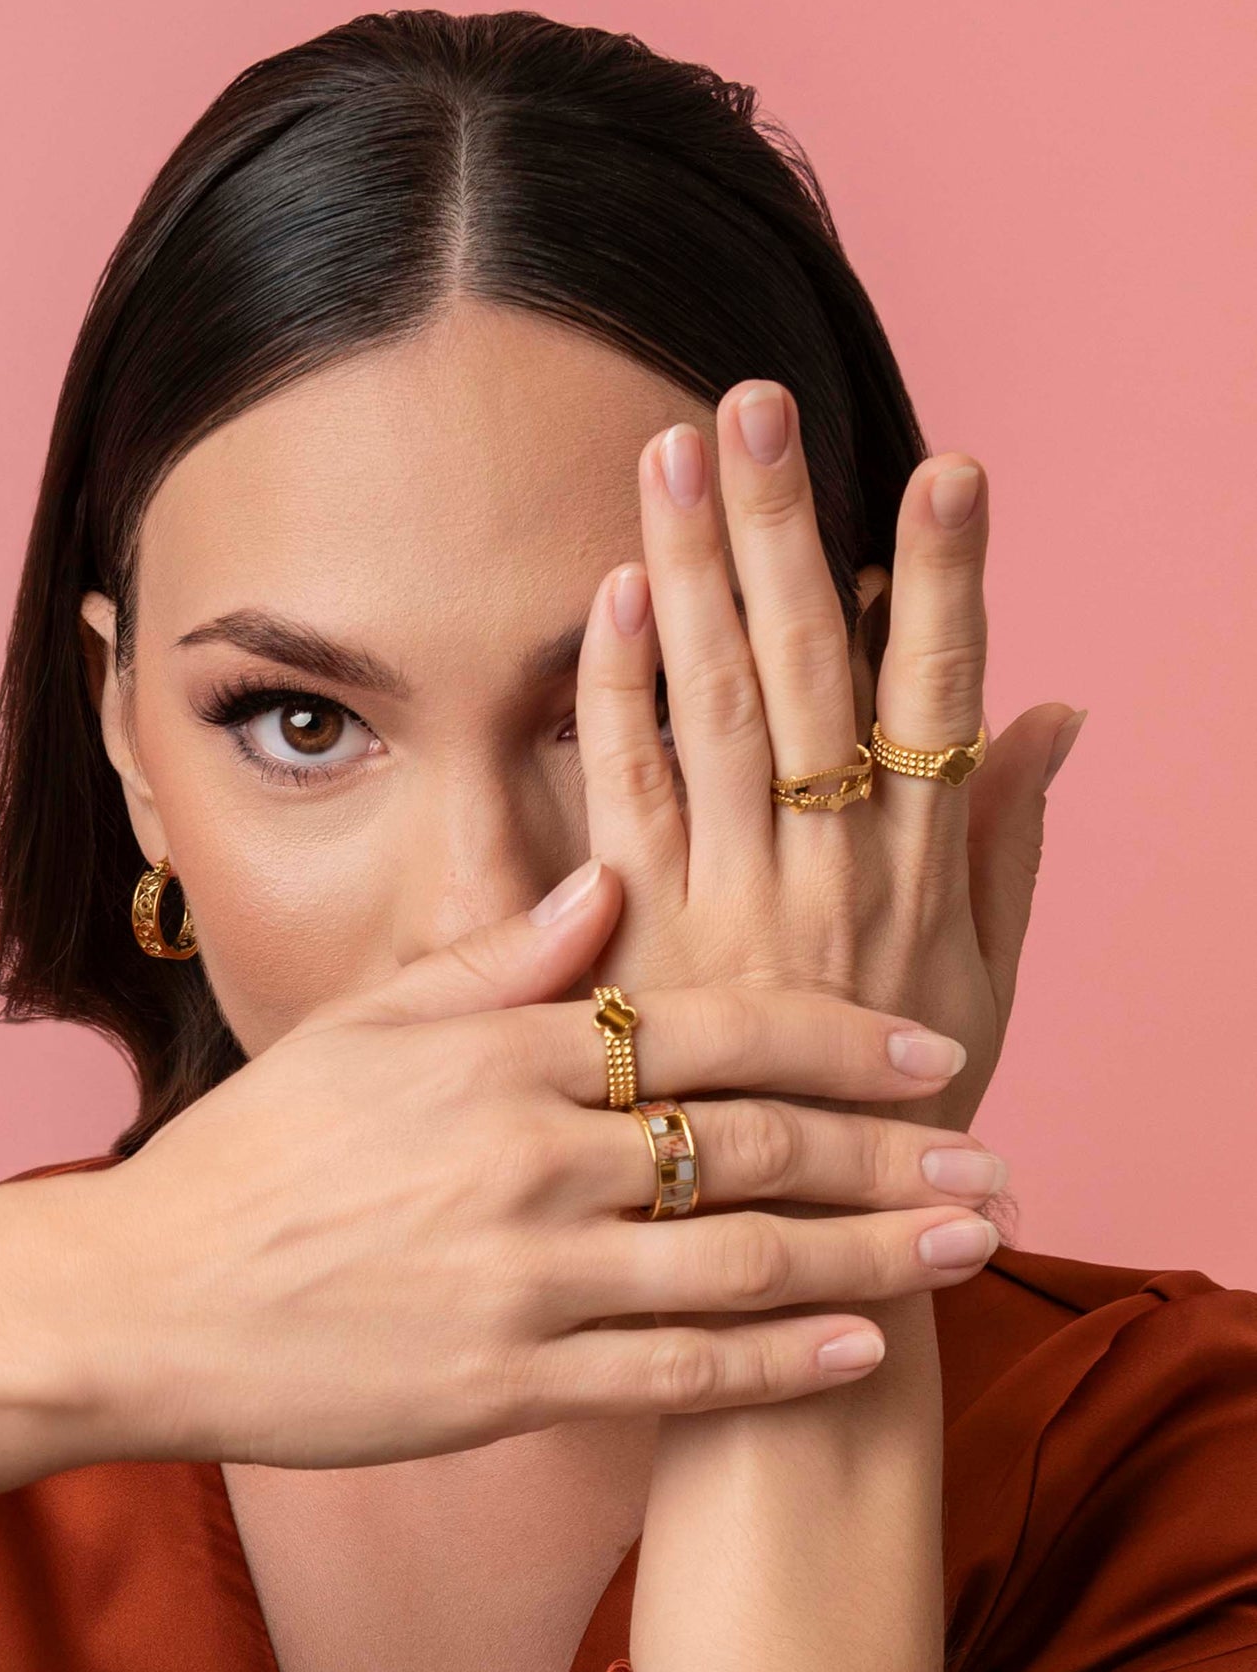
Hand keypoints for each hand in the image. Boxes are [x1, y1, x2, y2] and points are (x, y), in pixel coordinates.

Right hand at [81, 862, 999, 1471]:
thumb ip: (497, 959)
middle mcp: (532, 1156)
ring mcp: (527, 1276)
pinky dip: (783, 1360)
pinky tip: (864, 1345)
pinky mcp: (510, 1381)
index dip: (839, 1037)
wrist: (144, 1299)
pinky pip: (678, 1370)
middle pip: (757, 1143)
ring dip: (877, 1251)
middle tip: (994, 1155)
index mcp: (504, 1053)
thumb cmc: (254, 1155)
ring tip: (972, 1242)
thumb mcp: (363, 1026)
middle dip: (893, 1149)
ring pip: (744, 1259)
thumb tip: (609, 882)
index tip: (928, 1050)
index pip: (712, 1027)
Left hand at [574, 380, 1083, 1141]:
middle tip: (758, 405)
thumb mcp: (986, 981)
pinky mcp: (639, 939)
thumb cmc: (895, 1120)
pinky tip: (617, 594)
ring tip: (680, 453)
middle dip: (787, 529)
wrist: (784, 1267)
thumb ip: (1012, 840)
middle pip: (809, 671)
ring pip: (714, 709)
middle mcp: (831, 874)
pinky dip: (618, 692)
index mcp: (924, 875)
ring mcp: (730, 902)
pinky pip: (626, 795)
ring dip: (696, 573)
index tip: (944, 469)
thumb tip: (1054, 709)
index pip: (937, 699)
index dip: (943, 581)